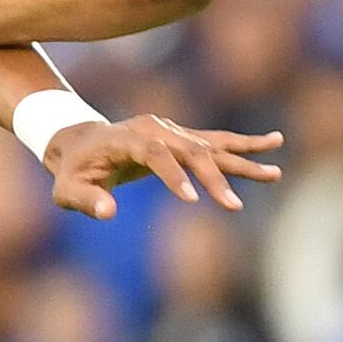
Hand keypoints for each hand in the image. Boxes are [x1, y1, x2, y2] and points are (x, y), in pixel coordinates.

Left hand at [39, 117, 287, 218]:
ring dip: (244, 158)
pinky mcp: (183, 137)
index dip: (173, 176)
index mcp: (127, 139)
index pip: (156, 154)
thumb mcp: (67, 190)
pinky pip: (217, 141)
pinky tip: (273, 142)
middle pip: (191, 150)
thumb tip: (108, 213)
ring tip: (275, 171)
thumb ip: (85, 201)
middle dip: (214, 178)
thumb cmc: (73, 170)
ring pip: (212, 145)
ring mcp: (172, 130)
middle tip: (234, 207)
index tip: (192, 200)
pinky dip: (244, 145)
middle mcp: (156, 129)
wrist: (81, 142)